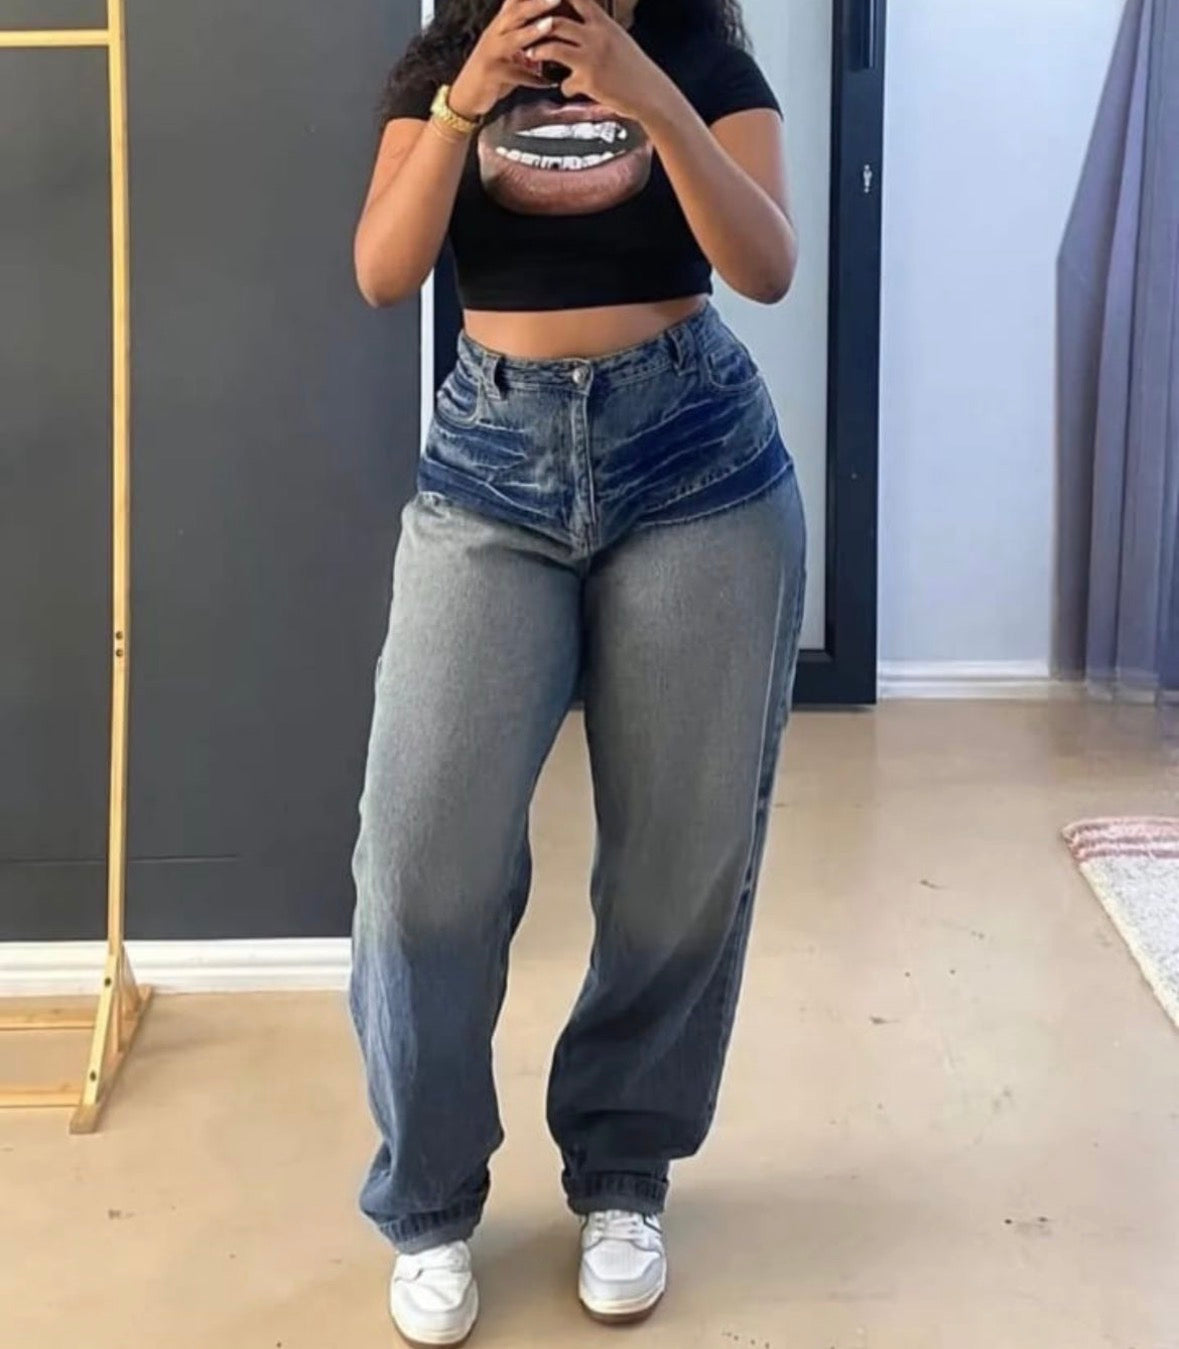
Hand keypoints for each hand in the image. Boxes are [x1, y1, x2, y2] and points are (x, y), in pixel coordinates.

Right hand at [449, 0, 562, 118]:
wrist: (466, 96)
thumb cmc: (493, 71)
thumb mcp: (509, 48)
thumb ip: (527, 37)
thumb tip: (553, 28)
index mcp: (501, 25)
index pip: (515, 2)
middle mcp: (494, 33)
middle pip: (515, 12)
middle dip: (536, 3)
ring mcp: (491, 52)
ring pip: (512, 38)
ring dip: (532, 31)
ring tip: (550, 24)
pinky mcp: (491, 72)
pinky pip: (514, 74)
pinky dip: (532, 79)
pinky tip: (548, 82)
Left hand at [522, 0, 675, 122]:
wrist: (650, 93)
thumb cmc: (635, 68)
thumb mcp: (618, 40)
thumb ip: (598, 30)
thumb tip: (584, 24)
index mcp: (604, 23)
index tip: (542, 1)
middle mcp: (596, 36)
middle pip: (556, 20)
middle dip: (538, 25)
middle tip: (526, 30)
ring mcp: (590, 58)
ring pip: (553, 47)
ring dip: (538, 50)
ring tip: (531, 53)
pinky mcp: (588, 80)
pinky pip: (565, 83)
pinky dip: (564, 86)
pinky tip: (566, 88)